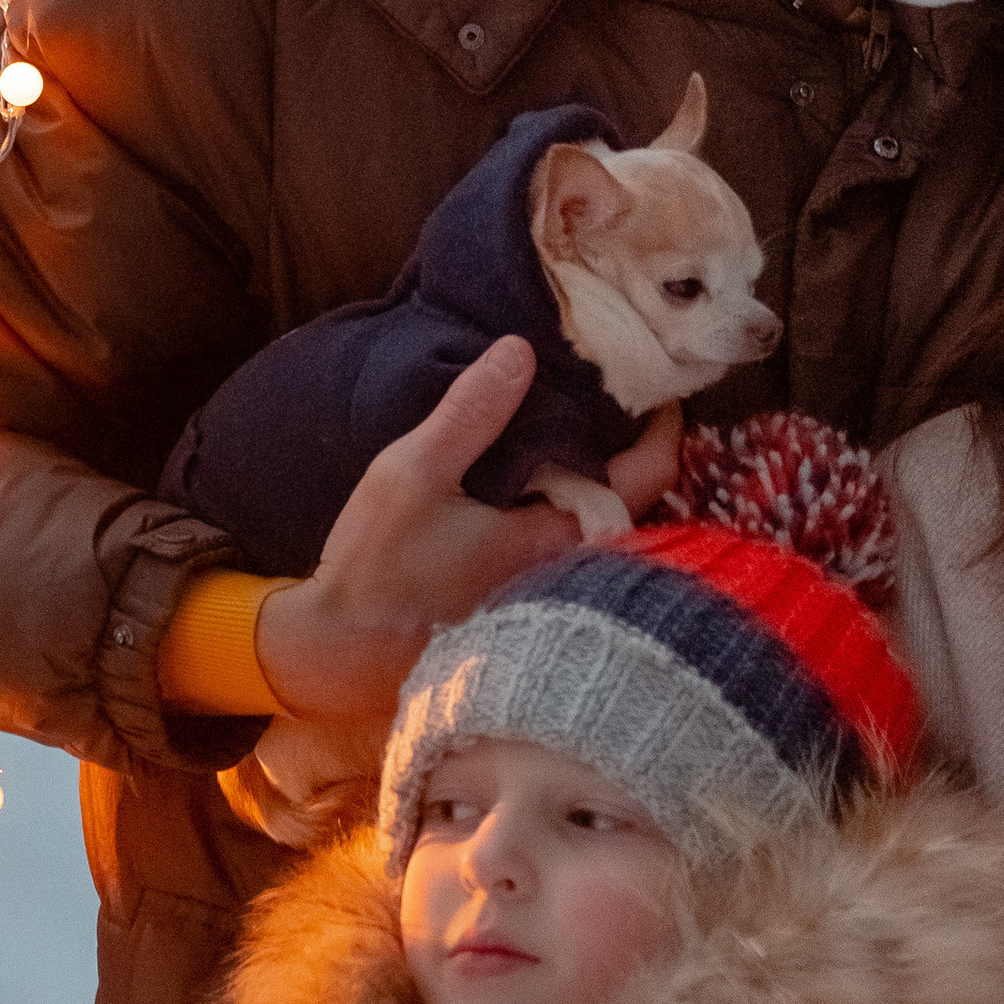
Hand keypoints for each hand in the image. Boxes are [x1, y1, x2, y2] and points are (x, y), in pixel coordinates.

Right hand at [251, 343, 682, 732]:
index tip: (661, 382)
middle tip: (623, 385)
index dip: (663, 424)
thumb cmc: (378, 567)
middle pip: (635, 495)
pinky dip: (574, 497)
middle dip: (633, 441)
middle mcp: (574, 570)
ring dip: (603, 469)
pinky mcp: (531, 599)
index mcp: (561, 537)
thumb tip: (522, 349)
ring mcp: (556, 591)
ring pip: (605, 516)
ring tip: (588, 413)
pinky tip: (546, 467)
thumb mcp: (412, 473)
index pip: (649, 474)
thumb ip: (469, 413)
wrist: (340, 654)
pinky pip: (575, 537)